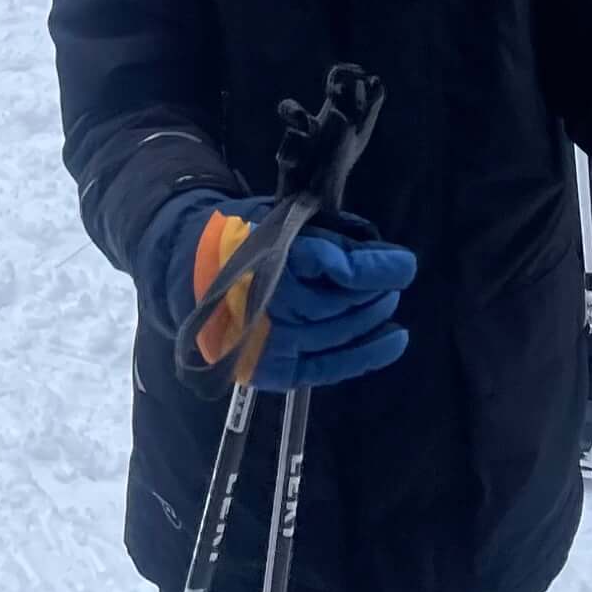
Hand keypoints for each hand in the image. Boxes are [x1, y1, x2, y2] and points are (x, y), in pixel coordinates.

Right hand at [152, 195, 415, 392]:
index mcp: (269, 258)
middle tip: (393, 280)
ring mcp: (269, 343)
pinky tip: (393, 339)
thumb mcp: (281, 220)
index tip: (405, 263)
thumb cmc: (241, 237)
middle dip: (376, 291)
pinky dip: (366, 354)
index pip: (338, 268)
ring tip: (387, 303)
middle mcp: (270, 305)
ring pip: (339, 333)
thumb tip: (378, 252)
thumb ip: (327, 236)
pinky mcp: (271, 371)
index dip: (378, 268)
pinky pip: (328, 366)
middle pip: (342, 303)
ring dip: (372, 318)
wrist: (185, 274)